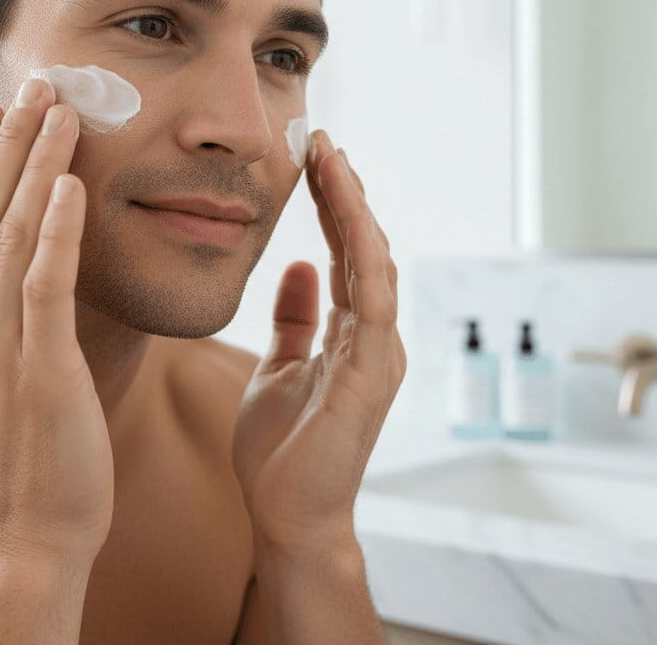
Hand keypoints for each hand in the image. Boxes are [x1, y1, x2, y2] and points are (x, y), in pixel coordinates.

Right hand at [0, 81, 113, 566]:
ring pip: (8, 236)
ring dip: (35, 165)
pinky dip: (58, 227)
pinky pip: (45, 284)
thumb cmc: (12, 455)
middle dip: (4, 144)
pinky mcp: (37, 372)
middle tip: (33, 85)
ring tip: (62, 110)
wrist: (24, 535)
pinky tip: (74, 182)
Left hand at [232, 130, 405, 550]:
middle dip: (344, 191)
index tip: (311, 157)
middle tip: (321, 139)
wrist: (286, 517)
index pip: (345, 254)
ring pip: (374, 262)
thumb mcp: (278, 370)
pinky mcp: (371, 373)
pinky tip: (349, 212)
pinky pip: (372, 300)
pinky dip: (363, 252)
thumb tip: (300, 266)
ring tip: (332, 158)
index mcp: (351, 335)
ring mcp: (378, 353)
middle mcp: (374, 337)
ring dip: (354, 207)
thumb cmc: (281, 453)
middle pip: (364, 248)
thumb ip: (294, 320)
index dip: (331, 204)